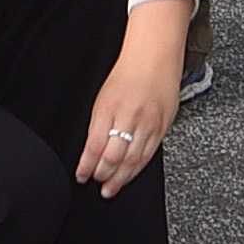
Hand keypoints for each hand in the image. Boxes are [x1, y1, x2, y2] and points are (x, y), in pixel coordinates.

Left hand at [77, 13, 183, 194]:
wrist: (154, 56)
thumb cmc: (126, 74)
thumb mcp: (103, 97)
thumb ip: (98, 125)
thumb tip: (91, 153)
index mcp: (108, 107)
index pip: (94, 146)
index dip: (86, 166)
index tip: (81, 176)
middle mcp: (128, 116)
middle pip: (113, 157)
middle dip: (102, 175)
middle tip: (97, 183)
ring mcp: (148, 123)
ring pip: (132, 161)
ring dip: (119, 178)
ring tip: (110, 188)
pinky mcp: (162, 127)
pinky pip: (149, 155)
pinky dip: (137, 169)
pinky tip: (129, 176)